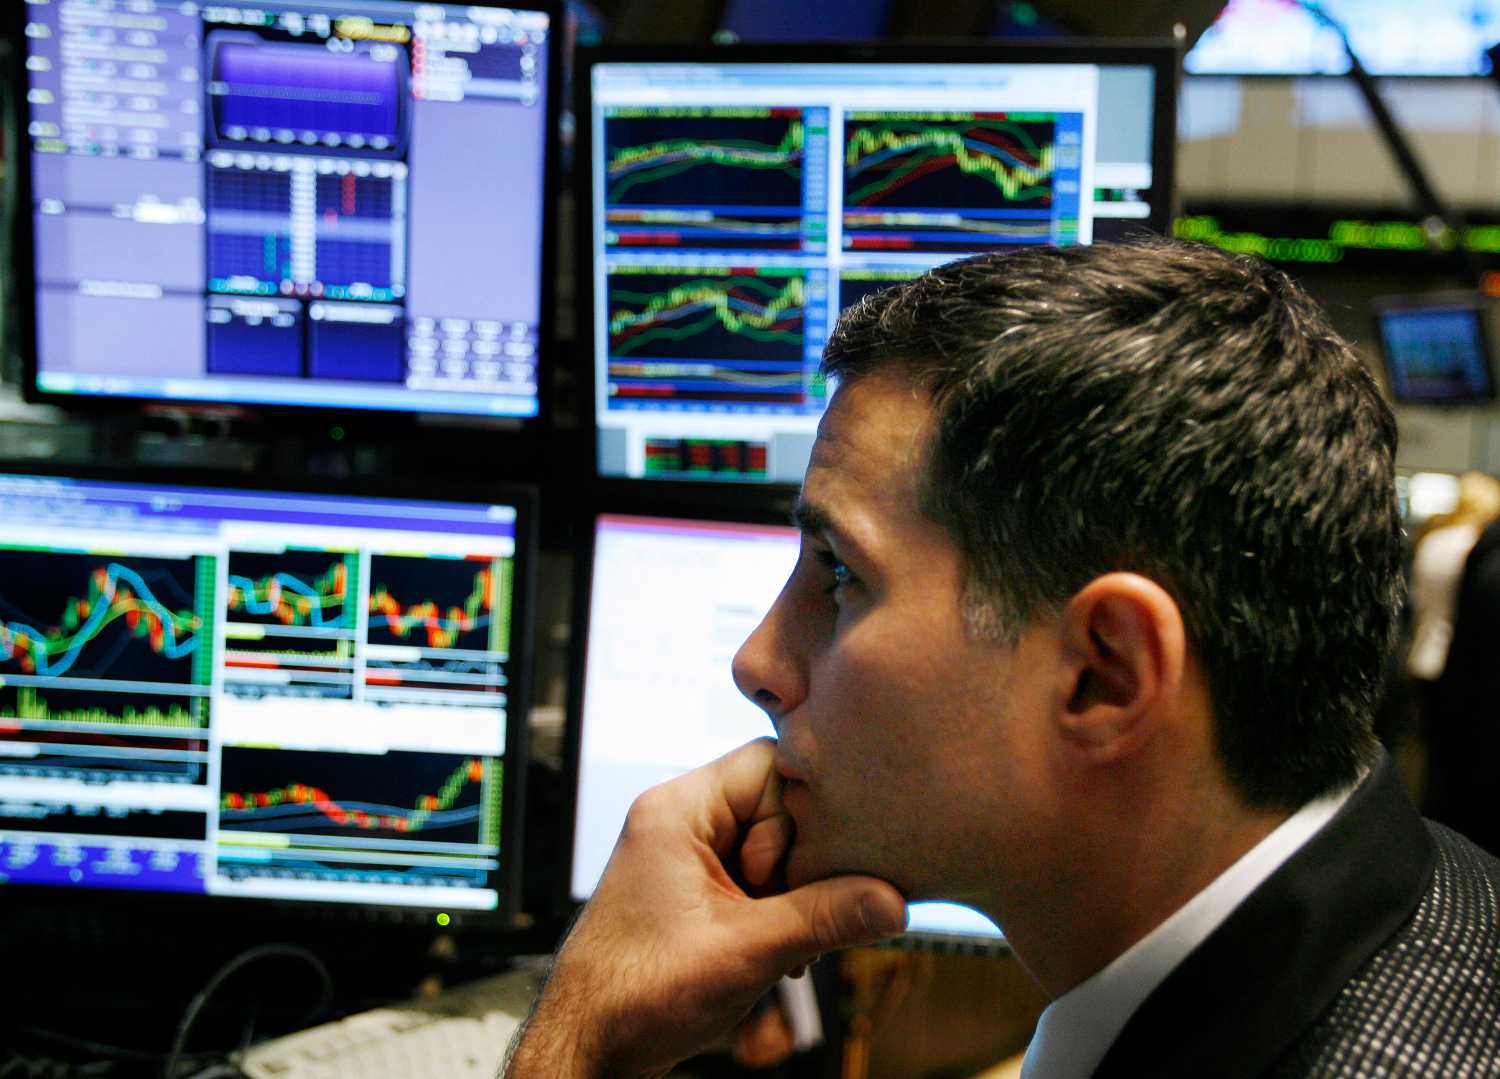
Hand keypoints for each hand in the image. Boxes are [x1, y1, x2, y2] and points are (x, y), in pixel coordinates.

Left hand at [504, 738, 907, 1077]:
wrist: (589, 1046)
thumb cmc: (633, 993)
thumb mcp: (746, 951)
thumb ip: (824, 918)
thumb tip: (892, 900)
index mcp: (678, 809)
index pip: (770, 764)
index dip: (806, 811)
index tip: (822, 862)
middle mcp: (679, 822)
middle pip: (777, 807)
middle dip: (801, 864)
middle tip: (799, 914)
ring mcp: (685, 857)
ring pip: (773, 848)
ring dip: (792, 895)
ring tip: (784, 944)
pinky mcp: (693, 892)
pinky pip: (755, 879)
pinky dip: (775, 912)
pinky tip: (778, 953)